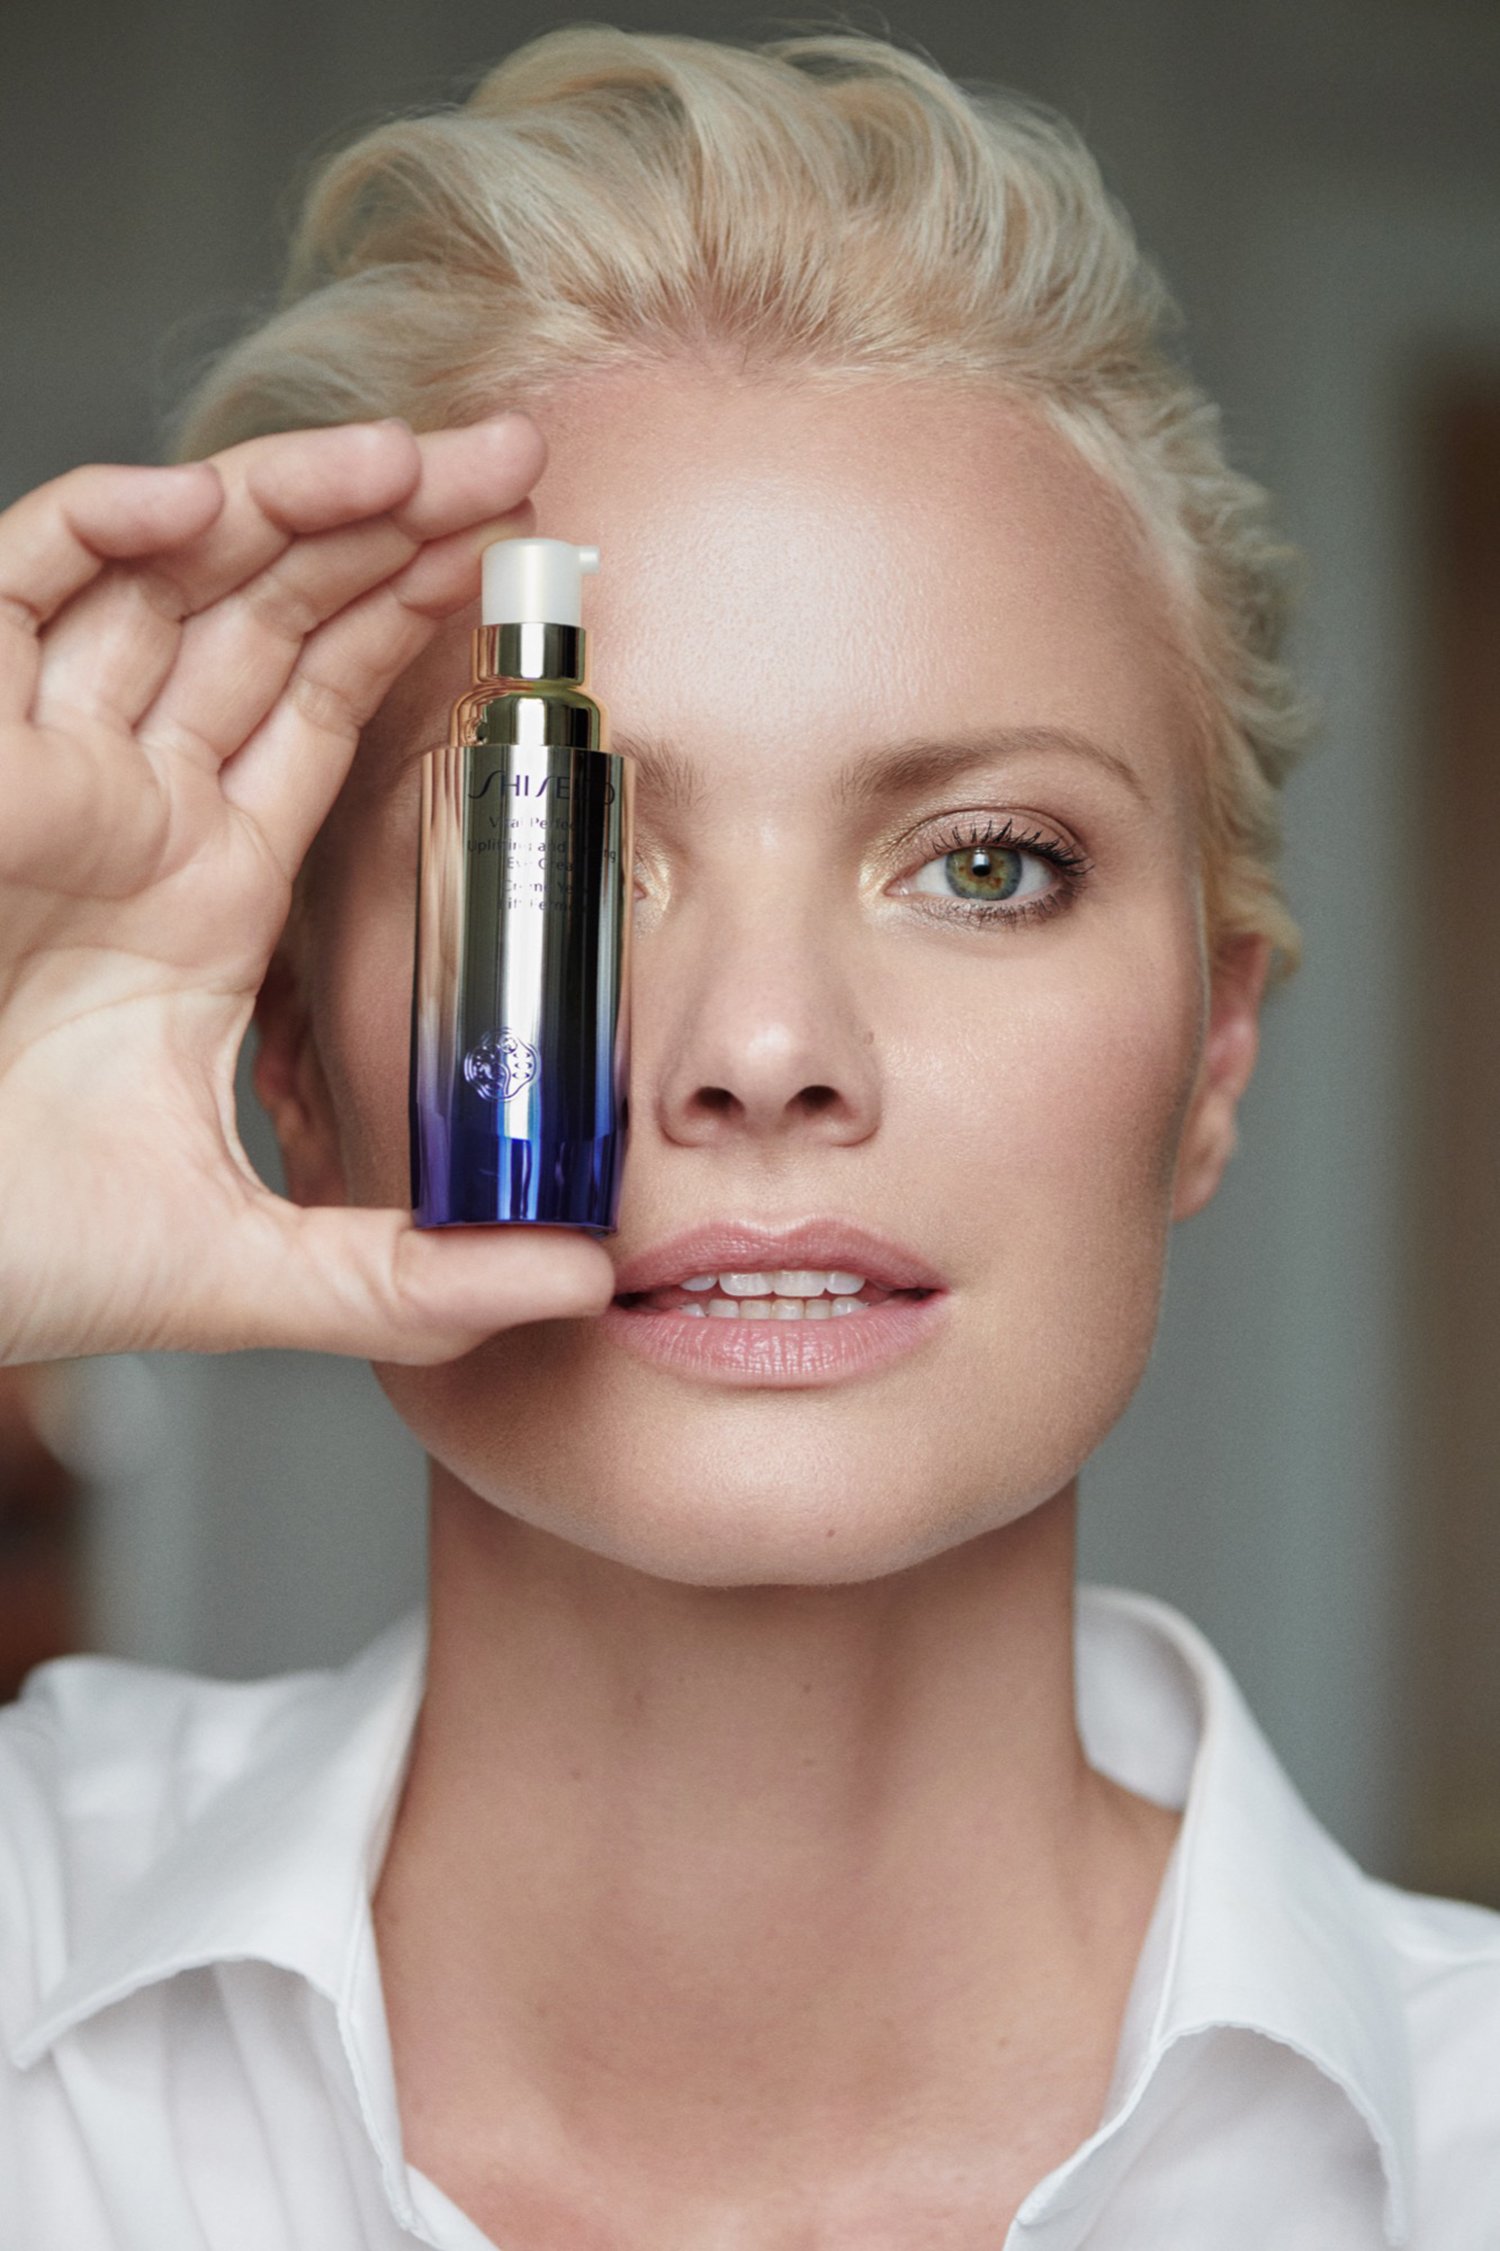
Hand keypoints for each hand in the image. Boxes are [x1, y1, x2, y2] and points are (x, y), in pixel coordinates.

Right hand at [0, 416, 614, 1365]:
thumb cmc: (10, 1252)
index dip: (413, 630)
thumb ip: (413, 1278)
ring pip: (169, 576)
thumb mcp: (245, 1267)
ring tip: (419, 459)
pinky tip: (206, 505)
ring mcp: (46, 768)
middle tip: (513, 463)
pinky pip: (19, 589)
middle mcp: (133, 808)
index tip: (520, 573)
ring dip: (287, 503)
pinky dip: (101, 529)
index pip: (326, 713)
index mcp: (204, 891)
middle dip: (388, 528)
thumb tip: (581, 1284)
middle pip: (274, 616)